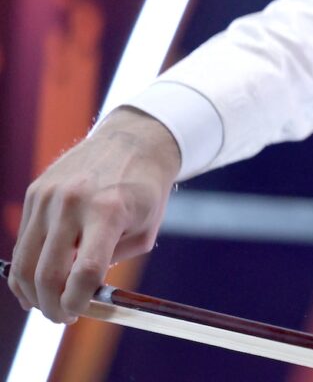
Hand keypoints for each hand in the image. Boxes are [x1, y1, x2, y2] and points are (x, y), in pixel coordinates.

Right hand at [8, 107, 180, 321]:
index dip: (77, 302)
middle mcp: (74, 202)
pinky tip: (37, 279)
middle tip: (61, 317)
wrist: (134, 141)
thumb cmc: (145, 191)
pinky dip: (26, 267)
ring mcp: (49, 196)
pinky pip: (22, 241)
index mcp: (108, 211)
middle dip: (51, 305)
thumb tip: (79, 296)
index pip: (85, 272)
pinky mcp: (35, 192)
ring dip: (31, 292)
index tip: (77, 314)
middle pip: (47, 273)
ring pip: (25, 262)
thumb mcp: (143, 231)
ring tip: (46, 303)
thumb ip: (112, 264)